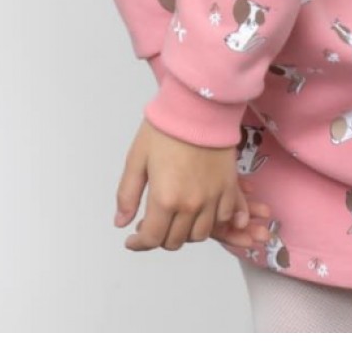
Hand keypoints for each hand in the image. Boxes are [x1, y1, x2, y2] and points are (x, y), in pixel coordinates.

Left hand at [115, 118, 271, 252]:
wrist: (199, 107)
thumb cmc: (166, 128)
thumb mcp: (137, 158)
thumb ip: (127, 194)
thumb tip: (121, 223)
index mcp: (165, 199)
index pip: (152, 238)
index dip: (139, 244)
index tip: (132, 240)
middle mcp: (191, 205)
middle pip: (175, 240)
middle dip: (160, 237)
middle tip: (152, 224)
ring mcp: (213, 198)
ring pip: (200, 235)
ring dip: (185, 233)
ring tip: (176, 219)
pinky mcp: (229, 188)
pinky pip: (223, 219)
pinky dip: (211, 222)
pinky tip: (200, 212)